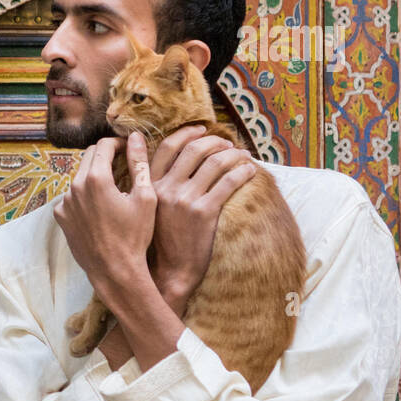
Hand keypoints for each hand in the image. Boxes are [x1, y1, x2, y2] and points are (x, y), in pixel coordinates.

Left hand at [53, 133, 156, 299]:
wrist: (115, 271)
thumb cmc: (135, 236)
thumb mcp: (146, 198)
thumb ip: (139, 164)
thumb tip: (136, 137)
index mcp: (96, 179)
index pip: (104, 145)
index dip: (119, 143)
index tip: (129, 148)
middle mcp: (75, 187)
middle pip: (89, 157)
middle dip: (105, 156)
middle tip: (122, 163)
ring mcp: (65, 203)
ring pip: (79, 177)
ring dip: (94, 175)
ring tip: (113, 186)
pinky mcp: (61, 217)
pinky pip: (71, 197)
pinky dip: (84, 195)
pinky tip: (100, 207)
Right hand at [147, 125, 257, 301]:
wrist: (171, 271)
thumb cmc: (164, 240)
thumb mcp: (153, 209)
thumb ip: (162, 185)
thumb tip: (183, 161)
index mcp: (150, 185)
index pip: (166, 147)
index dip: (186, 134)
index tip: (201, 129)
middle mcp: (165, 188)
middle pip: (194, 150)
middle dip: (215, 141)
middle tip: (228, 144)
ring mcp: (184, 199)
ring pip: (214, 163)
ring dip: (233, 154)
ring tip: (244, 156)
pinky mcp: (203, 212)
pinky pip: (228, 182)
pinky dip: (242, 172)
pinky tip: (250, 171)